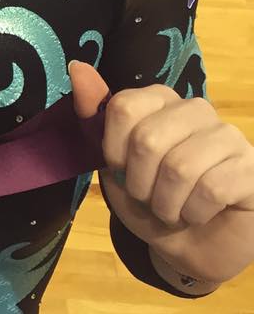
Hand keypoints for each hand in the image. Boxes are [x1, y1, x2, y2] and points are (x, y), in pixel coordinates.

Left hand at [71, 60, 253, 283]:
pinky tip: (199, 214)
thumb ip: (93, 114)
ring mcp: (227, 135)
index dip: (113, 149)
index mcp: (158, 99)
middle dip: (138, 183)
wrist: (188, 247)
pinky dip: (193, 213)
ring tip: (171, 209)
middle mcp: (195, 108)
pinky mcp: (250, 166)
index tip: (120, 171)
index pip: (123, 107)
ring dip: (166, 204)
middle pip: (147, 139)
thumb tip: (77, 67)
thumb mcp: (111, 161)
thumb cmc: (148, 199)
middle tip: (148, 197)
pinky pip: (211, 190)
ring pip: (179, 168)